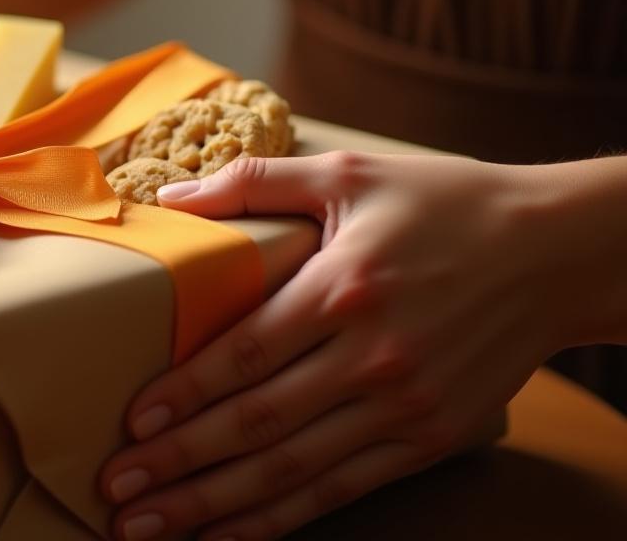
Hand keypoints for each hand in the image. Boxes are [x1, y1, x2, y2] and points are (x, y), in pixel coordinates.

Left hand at [99, 151, 581, 540]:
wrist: (558, 253)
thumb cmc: (445, 204)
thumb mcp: (350, 172)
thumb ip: (254, 182)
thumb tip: (170, 196)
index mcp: (344, 288)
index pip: (245, 355)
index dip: (185, 395)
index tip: (132, 423)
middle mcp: (373, 356)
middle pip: (259, 424)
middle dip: (181, 463)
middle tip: (117, 491)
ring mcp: (405, 405)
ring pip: (293, 470)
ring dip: (216, 504)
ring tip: (152, 527)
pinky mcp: (430, 438)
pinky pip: (343, 488)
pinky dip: (283, 518)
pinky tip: (230, 533)